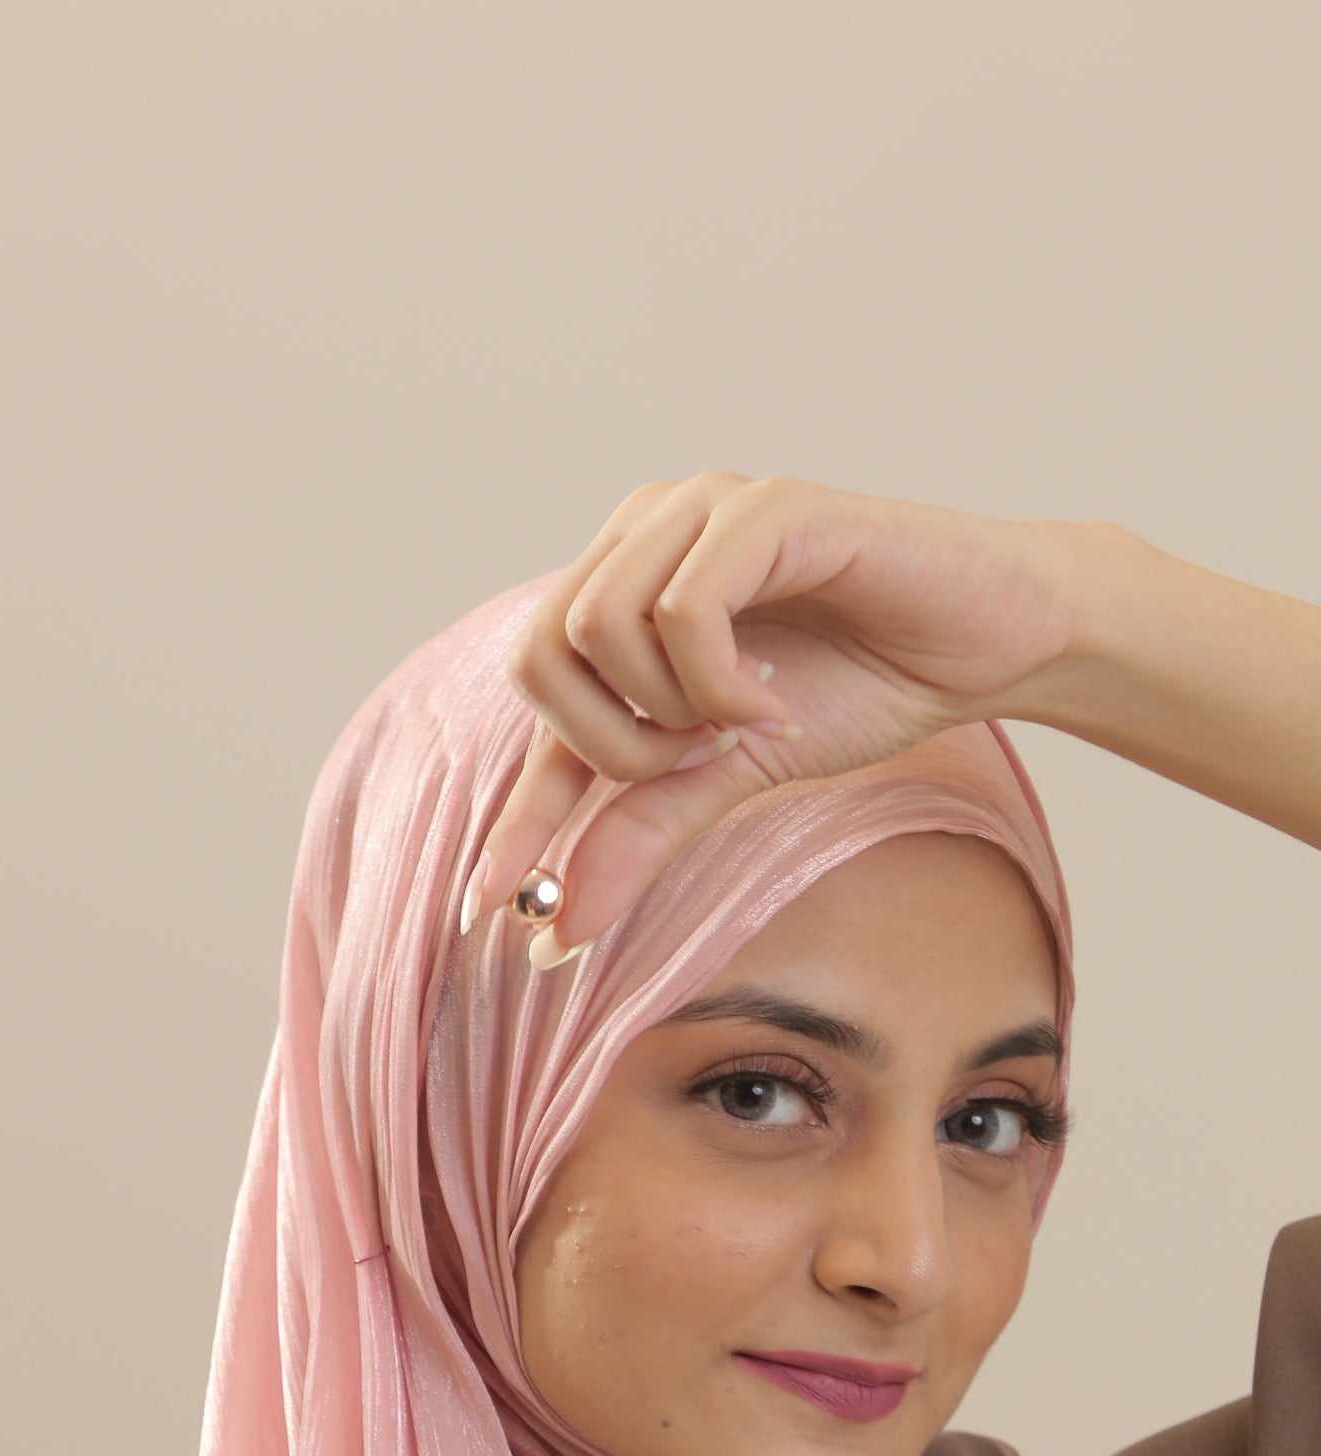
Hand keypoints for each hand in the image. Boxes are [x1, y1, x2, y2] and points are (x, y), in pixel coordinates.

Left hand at [465, 473, 1083, 955]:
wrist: (984, 643)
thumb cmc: (860, 685)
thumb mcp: (728, 775)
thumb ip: (640, 833)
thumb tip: (558, 929)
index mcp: (622, 585)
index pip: (536, 699)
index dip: (517, 809)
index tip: (489, 907)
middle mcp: (644, 532)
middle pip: (541, 655)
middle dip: (608, 746)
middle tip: (691, 765)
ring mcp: (698, 510)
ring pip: (598, 625)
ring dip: (667, 711)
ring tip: (741, 725)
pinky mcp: (764, 509)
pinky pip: (682, 608)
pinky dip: (717, 681)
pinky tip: (772, 701)